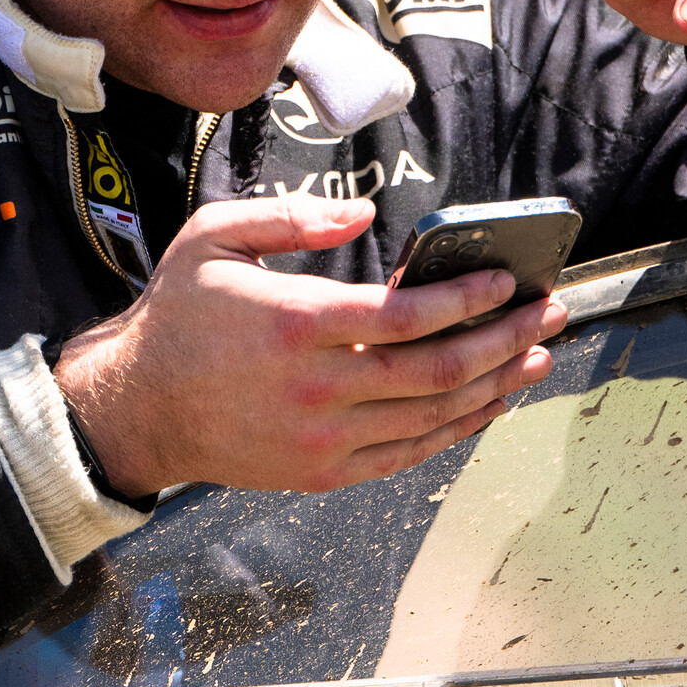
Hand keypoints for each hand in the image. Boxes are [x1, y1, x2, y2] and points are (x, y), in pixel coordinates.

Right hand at [54, 197, 570, 497]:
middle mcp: (319, 388)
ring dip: (494, 386)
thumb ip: (291, 217)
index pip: (409, 316)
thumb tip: (365, 216)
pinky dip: (456, 429)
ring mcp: (324, 437)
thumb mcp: (213, 238)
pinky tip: (486, 404)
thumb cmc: (178, 317)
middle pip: (438, 368)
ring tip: (535, 357)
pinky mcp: (324, 470)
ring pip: (433, 416)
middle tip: (549, 314)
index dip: (469, 299)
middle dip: (506, 339)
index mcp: (298, 324)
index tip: (509, 281)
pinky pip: (408, 453)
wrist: (137, 410)